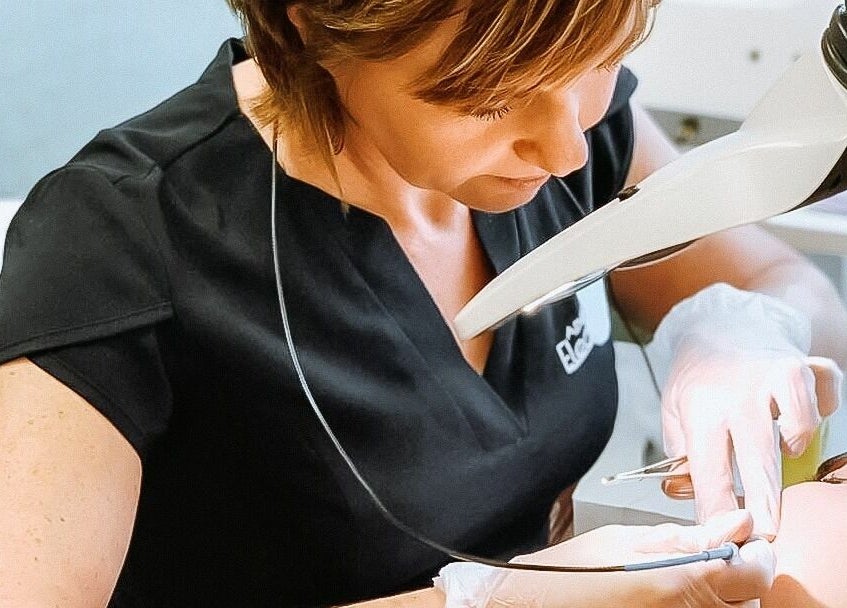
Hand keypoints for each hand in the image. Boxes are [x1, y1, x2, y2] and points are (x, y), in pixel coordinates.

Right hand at [434, 510, 773, 606]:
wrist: (540, 604)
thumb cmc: (576, 570)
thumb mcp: (632, 537)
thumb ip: (690, 535)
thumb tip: (737, 522)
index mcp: (684, 583)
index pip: (758, 570)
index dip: (755, 551)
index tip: (741, 540)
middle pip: (750, 598)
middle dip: (739, 575)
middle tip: (710, 554)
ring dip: (722, 595)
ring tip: (688, 576)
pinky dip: (699, 606)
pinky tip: (672, 595)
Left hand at [646, 283, 841, 537]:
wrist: (722, 324)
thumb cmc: (697, 379)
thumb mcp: (671, 411)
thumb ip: (680, 453)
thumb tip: (692, 494)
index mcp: (700, 406)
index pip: (710, 469)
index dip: (718, 509)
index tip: (724, 536)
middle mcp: (741, 391)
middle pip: (759, 458)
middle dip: (766, 503)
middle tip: (768, 535)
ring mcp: (778, 375)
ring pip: (800, 428)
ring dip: (790, 446)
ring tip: (772, 443)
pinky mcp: (807, 366)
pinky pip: (825, 402)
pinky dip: (817, 413)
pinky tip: (793, 412)